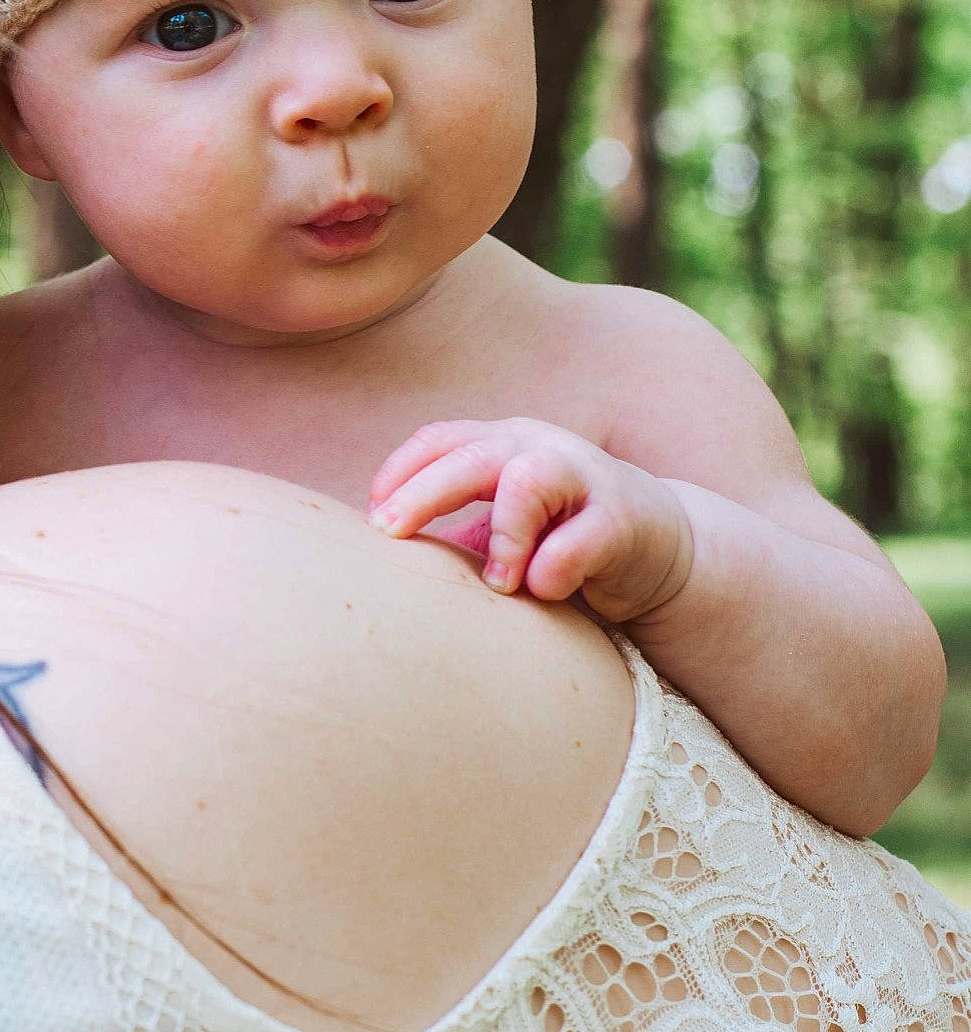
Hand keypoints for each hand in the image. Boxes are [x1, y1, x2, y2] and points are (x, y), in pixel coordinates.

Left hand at [368, 417, 693, 622]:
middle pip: (470, 456)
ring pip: (525, 481)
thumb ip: (459, 533)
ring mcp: (585, 479)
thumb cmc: (565, 540)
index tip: (370, 517)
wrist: (662, 552)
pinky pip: (579, 540)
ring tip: (498, 582)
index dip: (400, 472)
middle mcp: (541, 450)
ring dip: (501, 535)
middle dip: (421, 495)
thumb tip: (381, 559)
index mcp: (505, 445)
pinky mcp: (622, 520)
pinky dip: (553, 571)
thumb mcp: (506, 527)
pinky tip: (545, 591)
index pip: (441, 439)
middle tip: (387, 535)